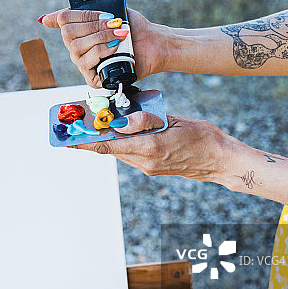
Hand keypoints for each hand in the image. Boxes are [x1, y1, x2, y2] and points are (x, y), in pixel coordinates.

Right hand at [40, 7, 166, 86]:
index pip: (63, 19)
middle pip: (68, 32)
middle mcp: (77, 47)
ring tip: (119, 34)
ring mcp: (83, 63)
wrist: (152, 43)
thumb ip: (87, 8)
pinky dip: (101, 51)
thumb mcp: (113, 10)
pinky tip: (115, 47)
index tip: (103, 13)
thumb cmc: (133, 28)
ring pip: (76, 48)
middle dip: (93, 25)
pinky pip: (86, 63)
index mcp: (79, 30)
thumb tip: (46, 18)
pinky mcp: (93, 78)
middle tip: (114, 23)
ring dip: (100, 37)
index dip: (80, 14)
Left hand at [69, 111, 230, 182]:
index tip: (66, 138)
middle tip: (78, 123)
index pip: (108, 146)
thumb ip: (146, 120)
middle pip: (110, 149)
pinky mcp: (153, 168)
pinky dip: (122, 144)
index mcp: (149, 148)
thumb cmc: (202, 137)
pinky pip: (131, 154)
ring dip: (107, 140)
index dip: (84, 142)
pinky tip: (122, 131)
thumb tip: (120, 122)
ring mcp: (149, 167)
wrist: (221, 160)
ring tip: (96, 124)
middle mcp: (145, 162)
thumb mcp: (174, 120)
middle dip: (93, 136)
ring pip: (119, 151)